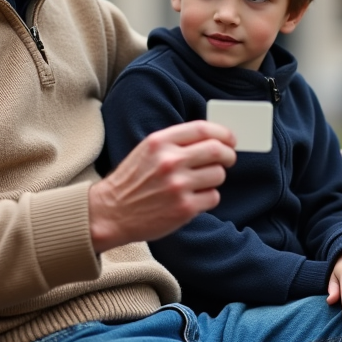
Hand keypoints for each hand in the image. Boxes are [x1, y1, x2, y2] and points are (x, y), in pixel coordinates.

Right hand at [89, 121, 235, 252]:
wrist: (111, 212)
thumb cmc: (131, 181)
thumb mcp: (147, 150)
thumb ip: (175, 142)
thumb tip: (213, 139)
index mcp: (160, 142)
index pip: (203, 129)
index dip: (223, 133)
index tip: (230, 139)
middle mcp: (170, 161)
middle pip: (217, 151)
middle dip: (228, 155)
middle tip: (228, 159)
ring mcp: (178, 185)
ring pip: (218, 175)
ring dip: (215, 178)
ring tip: (200, 182)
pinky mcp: (184, 208)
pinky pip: (213, 197)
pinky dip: (208, 197)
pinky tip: (193, 198)